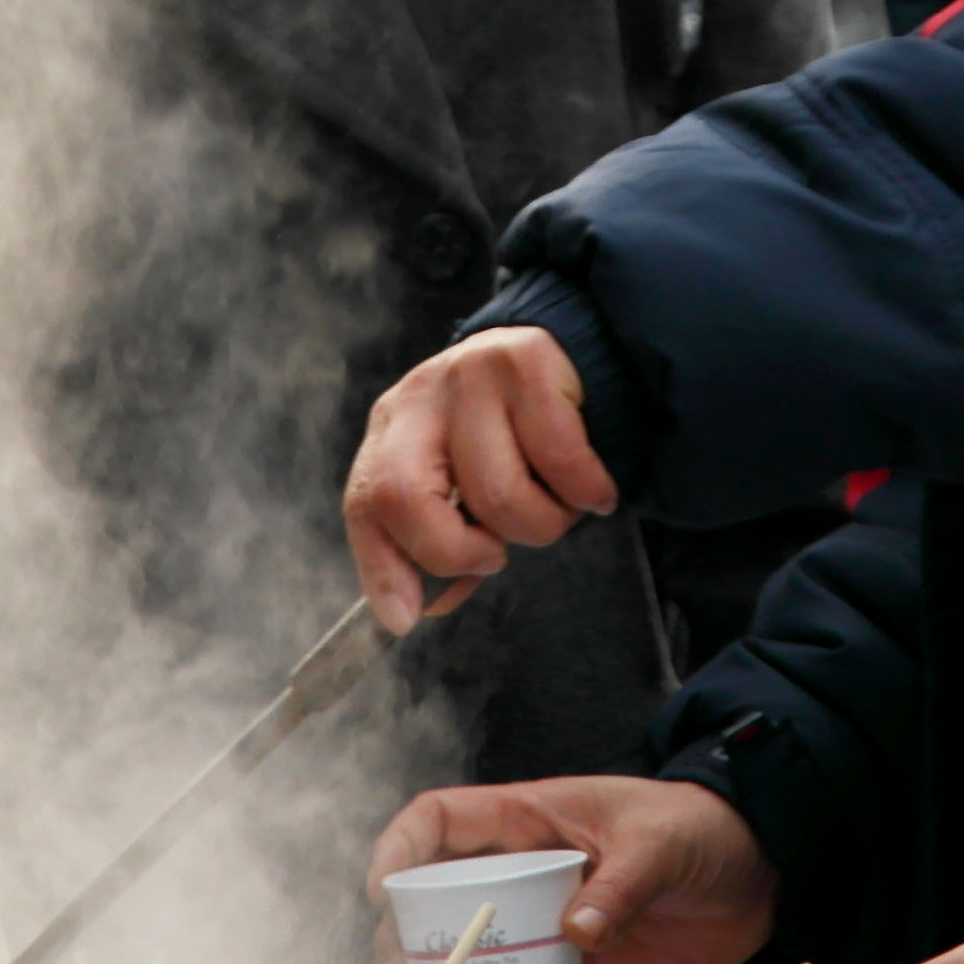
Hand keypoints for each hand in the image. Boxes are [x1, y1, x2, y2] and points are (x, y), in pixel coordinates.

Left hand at [343, 327, 615, 631]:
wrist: (574, 347)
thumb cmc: (516, 433)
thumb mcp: (464, 482)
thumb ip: (442, 543)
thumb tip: (420, 608)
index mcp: (394, 429)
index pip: (368, 502)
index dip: (382, 568)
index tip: (405, 617)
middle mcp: (421, 397)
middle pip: (406, 495)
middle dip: (458, 552)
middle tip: (498, 555)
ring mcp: (470, 373)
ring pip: (498, 492)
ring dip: (543, 524)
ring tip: (558, 506)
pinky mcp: (527, 360)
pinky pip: (560, 459)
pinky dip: (587, 492)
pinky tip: (595, 492)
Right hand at [368, 778, 775, 963]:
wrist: (757, 869)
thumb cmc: (702, 828)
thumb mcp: (661, 844)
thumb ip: (620, 886)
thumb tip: (576, 932)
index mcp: (532, 817)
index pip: (442, 818)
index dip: (401, 846)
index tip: (384, 890)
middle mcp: (526, 867)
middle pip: (439, 892)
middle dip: (407, 929)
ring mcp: (546, 916)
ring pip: (472, 944)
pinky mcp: (574, 962)